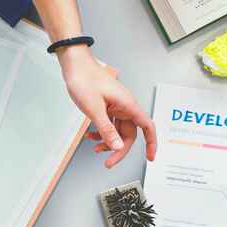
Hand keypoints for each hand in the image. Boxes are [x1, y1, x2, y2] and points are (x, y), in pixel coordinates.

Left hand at [59, 45, 156, 167]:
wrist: (74, 65)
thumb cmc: (85, 79)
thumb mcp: (94, 109)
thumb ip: (107, 130)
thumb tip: (118, 147)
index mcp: (128, 105)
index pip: (147, 127)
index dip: (151, 143)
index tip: (150, 157)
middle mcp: (125, 106)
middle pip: (129, 134)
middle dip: (119, 149)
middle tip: (109, 161)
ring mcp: (116, 106)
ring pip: (118, 131)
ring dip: (109, 142)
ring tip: (96, 149)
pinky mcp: (107, 106)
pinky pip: (109, 124)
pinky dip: (102, 133)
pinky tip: (91, 137)